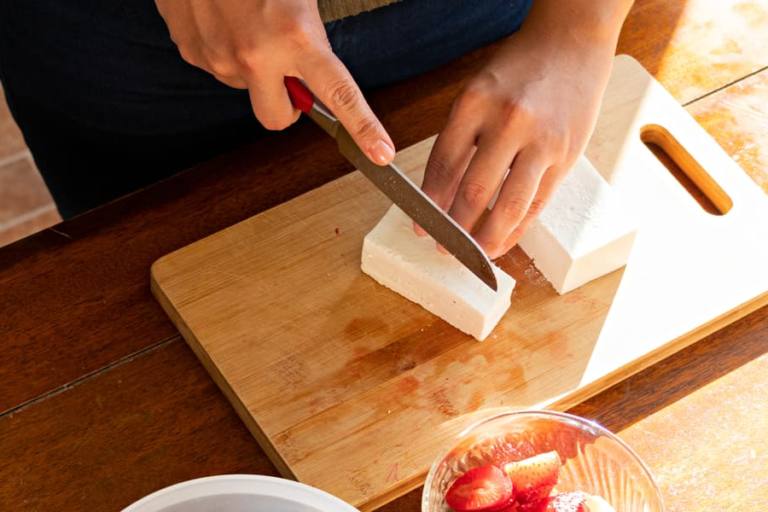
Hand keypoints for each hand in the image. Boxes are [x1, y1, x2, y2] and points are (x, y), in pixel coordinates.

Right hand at [155, 0, 394, 164]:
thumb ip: (309, 39)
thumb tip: (310, 78)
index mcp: (295, 36)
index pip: (339, 95)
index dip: (364, 127)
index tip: (382, 153)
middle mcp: (255, 56)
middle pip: (278, 119)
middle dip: (286, 104)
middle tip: (287, 69)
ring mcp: (218, 58)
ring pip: (246, 89)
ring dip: (253, 71)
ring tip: (248, 23)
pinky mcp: (190, 52)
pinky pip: (218, 68)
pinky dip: (225, 51)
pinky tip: (224, 19)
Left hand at [419, 1, 630, 257]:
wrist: (572, 44)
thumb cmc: (518, 71)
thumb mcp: (477, 93)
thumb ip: (460, 140)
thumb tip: (439, 194)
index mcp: (475, 103)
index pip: (443, 164)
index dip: (430, 202)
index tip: (419, 225)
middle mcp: (508, 122)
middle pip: (474, 191)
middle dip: (454, 228)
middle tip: (442, 248)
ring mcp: (542, 142)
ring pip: (508, 206)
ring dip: (487, 239)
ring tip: (471, 255)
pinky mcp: (566, 157)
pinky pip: (537, 204)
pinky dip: (517, 229)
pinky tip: (502, 241)